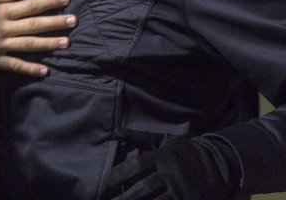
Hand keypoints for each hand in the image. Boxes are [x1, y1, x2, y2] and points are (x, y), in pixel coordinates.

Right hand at [0, 0, 74, 74]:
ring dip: (49, 43)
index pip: (30, 5)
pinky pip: (15, 65)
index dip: (49, 2)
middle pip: (34, 24)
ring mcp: (0, 46)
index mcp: (0, 11)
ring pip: (29, 44)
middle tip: (74, 21)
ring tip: (66, 43)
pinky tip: (45, 70)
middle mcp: (3, 28)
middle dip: (56, 22)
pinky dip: (30, 68)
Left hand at [105, 133, 240, 199]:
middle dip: (127, 197)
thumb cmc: (185, 151)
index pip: (138, 164)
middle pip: (146, 187)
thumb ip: (139, 137)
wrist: (219, 164)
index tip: (106, 181)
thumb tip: (116, 131)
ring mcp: (181, 191)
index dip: (121, 172)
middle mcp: (171, 175)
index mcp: (163, 158)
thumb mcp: (164, 140)